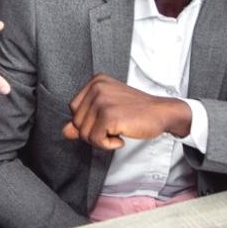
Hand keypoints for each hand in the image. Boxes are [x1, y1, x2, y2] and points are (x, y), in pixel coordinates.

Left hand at [62, 74, 191, 149]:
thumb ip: (86, 120)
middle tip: (113, 131)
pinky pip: (95, 140)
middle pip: (77, 122)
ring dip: (101, 141)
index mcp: (95, 82)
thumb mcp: (108, 112)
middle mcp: (96, 87)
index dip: (87, 122)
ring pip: (84, 133)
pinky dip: (108, 145)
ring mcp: (102, 100)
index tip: (107, 123)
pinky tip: (121, 138)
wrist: (162, 113)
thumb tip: (65, 132)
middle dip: (92, 133)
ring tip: (117, 133)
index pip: (74, 109)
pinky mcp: (109, 115)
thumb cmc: (136, 112)